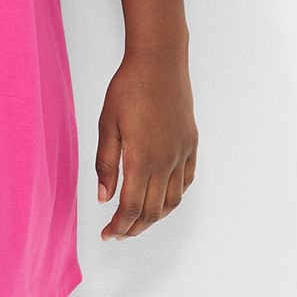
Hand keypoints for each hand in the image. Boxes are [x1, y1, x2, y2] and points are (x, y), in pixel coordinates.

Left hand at [95, 43, 196, 240]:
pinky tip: (160, 199)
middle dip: (134, 227)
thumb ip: (105, 164)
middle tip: (118, 234)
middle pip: (153, 210)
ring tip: (137, 222)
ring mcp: (183, 154)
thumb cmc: (128, 88)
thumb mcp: (107, 124)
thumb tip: (104, 198)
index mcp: (143, 158)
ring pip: (172, 201)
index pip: (132, 207)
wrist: (159, 62)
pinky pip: (186, 182)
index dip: (119, 226)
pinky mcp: (191, 145)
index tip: (107, 235)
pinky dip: (173, 198)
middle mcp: (167, 161)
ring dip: (155, 217)